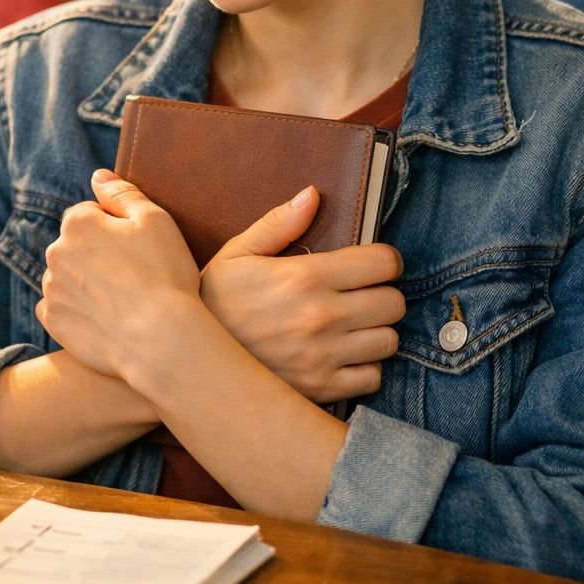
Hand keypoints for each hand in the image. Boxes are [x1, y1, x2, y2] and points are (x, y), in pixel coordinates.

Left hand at [38, 169, 205, 379]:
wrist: (160, 340)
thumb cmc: (165, 275)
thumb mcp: (155, 220)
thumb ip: (122, 193)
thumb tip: (98, 176)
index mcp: (78, 223)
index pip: (90, 214)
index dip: (116, 229)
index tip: (137, 250)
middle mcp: (55, 252)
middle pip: (76, 245)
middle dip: (97, 255)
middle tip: (133, 276)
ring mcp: (51, 289)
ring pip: (67, 276)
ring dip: (86, 282)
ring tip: (121, 301)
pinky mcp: (53, 321)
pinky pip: (59, 308)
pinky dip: (76, 311)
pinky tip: (103, 318)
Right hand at [199, 186, 405, 403]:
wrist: (189, 358)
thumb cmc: (214, 301)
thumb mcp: (236, 254)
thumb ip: (278, 224)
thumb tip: (313, 195)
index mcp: (306, 276)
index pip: (384, 263)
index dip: (383, 261)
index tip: (372, 265)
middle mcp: (322, 316)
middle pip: (394, 303)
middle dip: (382, 295)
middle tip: (362, 296)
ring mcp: (323, 356)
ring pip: (389, 341)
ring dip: (375, 332)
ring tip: (352, 327)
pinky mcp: (321, 388)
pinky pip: (372, 377)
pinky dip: (364, 368)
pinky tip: (342, 356)